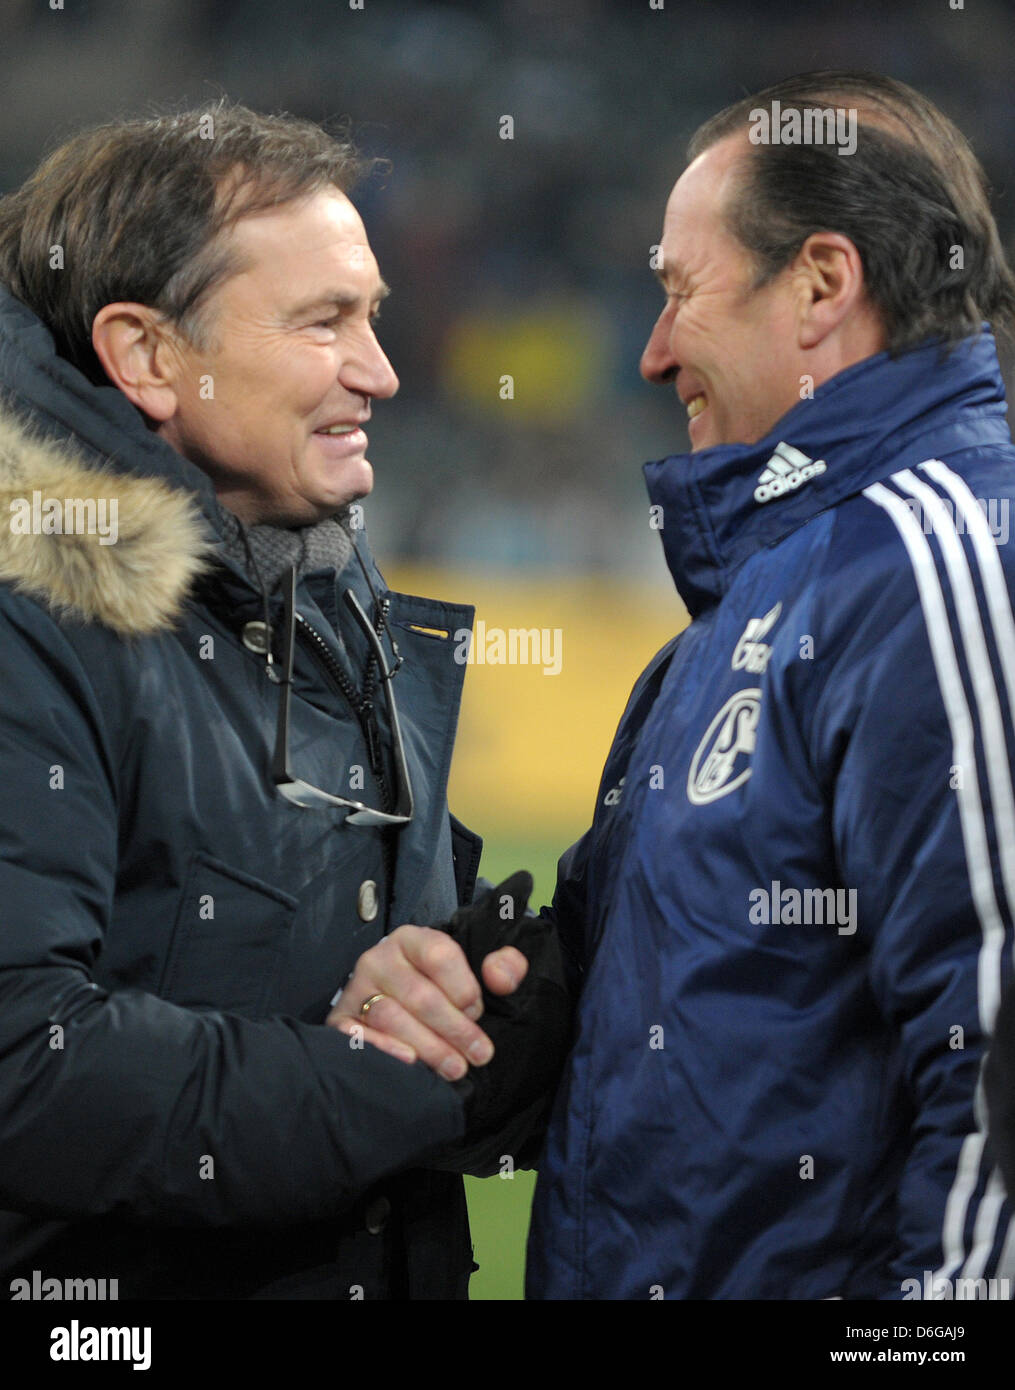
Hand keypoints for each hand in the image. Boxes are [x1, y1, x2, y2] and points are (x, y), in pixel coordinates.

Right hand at [326, 925, 527, 1079]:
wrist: (401, 1007)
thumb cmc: (446, 990)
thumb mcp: (478, 971)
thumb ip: (504, 966)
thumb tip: (501, 978)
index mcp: (413, 939)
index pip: (439, 955)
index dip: (464, 988)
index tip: (478, 1012)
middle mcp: (379, 958)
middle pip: (419, 994)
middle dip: (455, 1029)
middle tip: (479, 1055)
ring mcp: (356, 989)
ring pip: (392, 1017)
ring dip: (428, 1047)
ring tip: (455, 1068)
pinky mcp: (339, 1020)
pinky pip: (357, 1035)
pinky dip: (384, 1049)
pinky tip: (410, 1062)